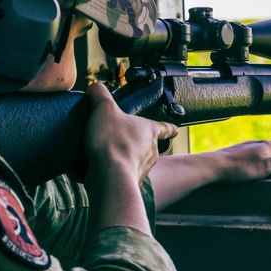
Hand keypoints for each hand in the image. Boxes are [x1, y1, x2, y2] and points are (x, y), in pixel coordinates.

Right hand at [83, 83, 177, 232]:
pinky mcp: (130, 183)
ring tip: (105, 153)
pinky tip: (97, 168)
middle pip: (148, 145)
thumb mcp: (104, 109)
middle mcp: (151, 151)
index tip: (176, 128)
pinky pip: (122, 175)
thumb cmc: (112, 142)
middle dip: (136, 142)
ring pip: (135, 161)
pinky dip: (112, 171)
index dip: (169, 126)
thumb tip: (95, 88)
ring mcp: (142, 169)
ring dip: (124, 157)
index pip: (165, 127)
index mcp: (149, 131)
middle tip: (121, 137)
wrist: (109, 176)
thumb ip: (100, 95)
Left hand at [208, 140, 270, 183]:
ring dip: (266, 160)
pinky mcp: (236, 153)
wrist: (215, 166)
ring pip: (261, 152)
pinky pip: (250, 156)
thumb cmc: (241, 167)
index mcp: (267, 145)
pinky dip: (254, 162)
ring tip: (264, 173)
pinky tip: (249, 171)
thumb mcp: (268, 166)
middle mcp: (256, 143)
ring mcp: (245, 147)